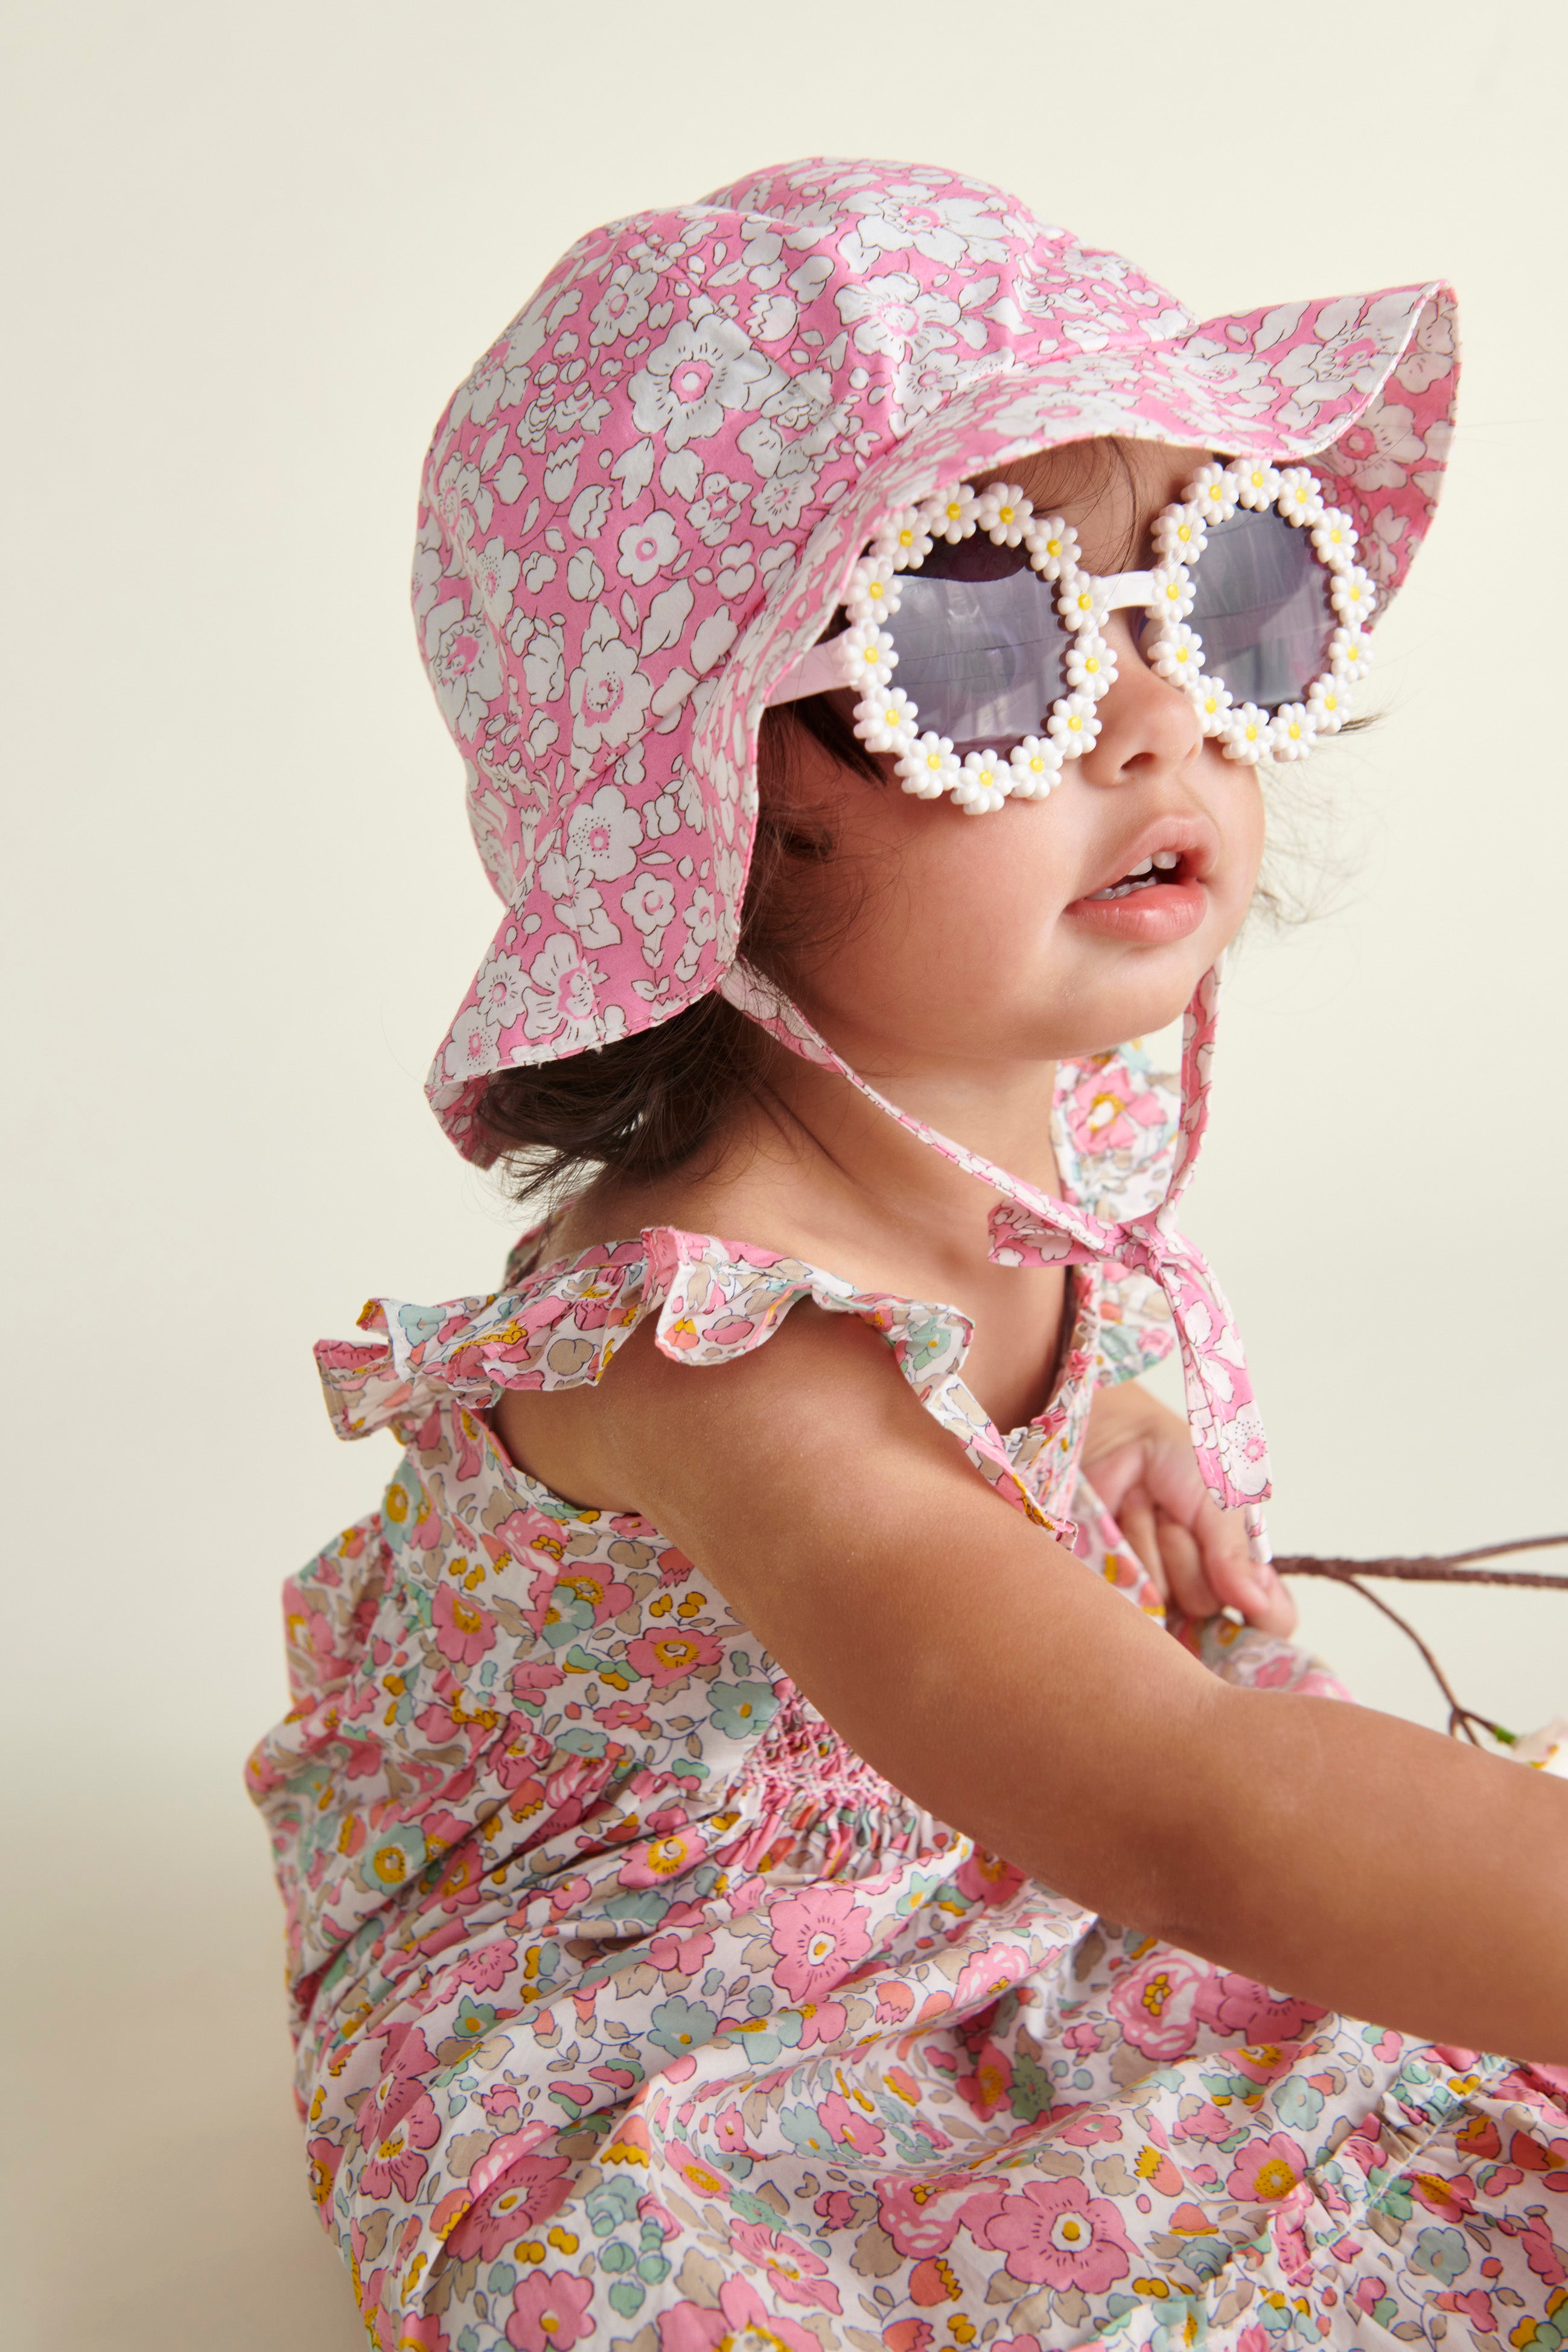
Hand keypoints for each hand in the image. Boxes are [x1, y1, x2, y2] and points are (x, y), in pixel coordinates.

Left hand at [1080, 1379, 1297, 1635]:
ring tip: (1152, 1508)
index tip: (1256, 1596)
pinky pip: (1128, 1590)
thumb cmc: (1180, 1462)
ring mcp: (1157, 1589)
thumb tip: (1256, 1603)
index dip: (1266, 1616)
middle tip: (1180, 1516)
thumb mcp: (1223, 1503)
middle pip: (1209, 1610)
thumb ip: (1236, 1557)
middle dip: (1194, 1556)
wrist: (1122, 1437)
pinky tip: (1125, 1518)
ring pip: (1165, 1601)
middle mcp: (1202, 1585)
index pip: (1271, 1620)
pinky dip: (1129, 1544)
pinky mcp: (1117, 1583)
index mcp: (1239, 1568)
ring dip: (1158, 1543)